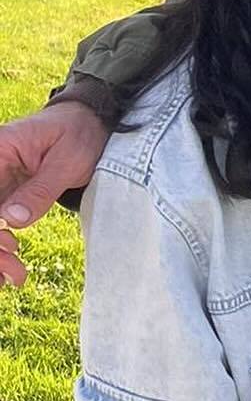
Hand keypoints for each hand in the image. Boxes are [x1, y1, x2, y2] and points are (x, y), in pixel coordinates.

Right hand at [0, 102, 110, 280]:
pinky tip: (11, 265)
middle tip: (12, 273)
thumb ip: (40, 190)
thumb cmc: (80, 134)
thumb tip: (11, 220)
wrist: (92, 125)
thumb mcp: (66, 162)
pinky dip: (2, 245)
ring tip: (14, 275)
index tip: (4, 246)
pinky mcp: (7, 193)